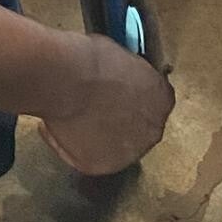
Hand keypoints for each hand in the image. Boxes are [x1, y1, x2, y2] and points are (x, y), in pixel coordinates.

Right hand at [39, 35, 174, 176]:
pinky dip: (72, 146)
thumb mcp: (122, 56)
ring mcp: (127, 153)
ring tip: (76, 119)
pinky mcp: (100, 166)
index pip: (153, 102)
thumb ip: (129, 75)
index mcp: (162, 99)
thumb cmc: (91, 60)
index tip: (116, 93)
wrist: (69, 80)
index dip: (133, 97)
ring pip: (114, 146)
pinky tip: (59, 128)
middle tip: (95, 107)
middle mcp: (152, 130)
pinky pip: (86, 157)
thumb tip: (118, 77)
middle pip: (138, 128)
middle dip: (119, 119)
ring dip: (99, 136)